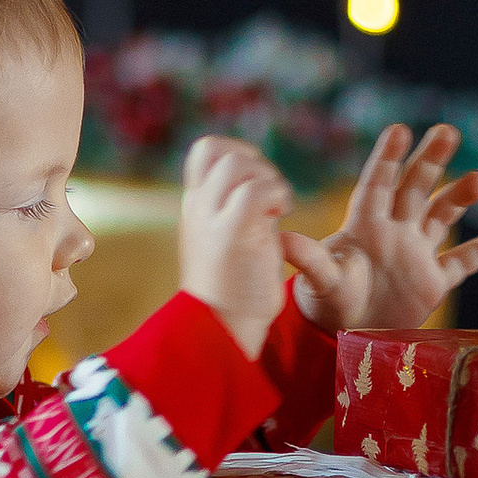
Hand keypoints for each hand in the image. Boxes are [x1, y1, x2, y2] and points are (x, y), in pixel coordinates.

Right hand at [179, 133, 292, 360]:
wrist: (222, 329)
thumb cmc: (234, 291)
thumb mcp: (231, 239)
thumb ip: (238, 211)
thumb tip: (264, 191)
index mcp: (197, 206)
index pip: (206, 150)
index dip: (237, 154)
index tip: (258, 186)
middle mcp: (199, 207)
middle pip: (217, 148)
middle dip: (255, 163)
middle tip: (269, 199)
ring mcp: (212, 219)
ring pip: (236, 164)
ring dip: (267, 180)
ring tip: (276, 211)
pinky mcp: (232, 234)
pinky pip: (254, 190)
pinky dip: (275, 195)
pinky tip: (280, 217)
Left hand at [283, 122, 477, 334]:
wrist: (345, 335)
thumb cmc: (326, 302)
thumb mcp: (319, 278)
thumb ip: (309, 258)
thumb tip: (284, 237)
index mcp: (365, 225)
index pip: (377, 184)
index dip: (387, 158)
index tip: (399, 129)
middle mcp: (394, 231)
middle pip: (415, 188)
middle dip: (430, 160)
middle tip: (447, 131)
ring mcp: (416, 253)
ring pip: (442, 216)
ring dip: (460, 198)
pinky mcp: (433, 281)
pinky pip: (462, 262)